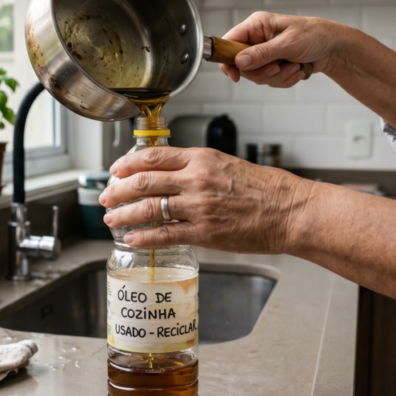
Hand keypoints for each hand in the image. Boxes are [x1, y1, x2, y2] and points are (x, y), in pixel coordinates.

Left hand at [99, 147, 312, 253]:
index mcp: (202, 158)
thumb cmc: (265, 189)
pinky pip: (165, 234)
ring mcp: (199, 207)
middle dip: (117, 191)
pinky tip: (132, 238)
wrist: (289, 210)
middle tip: (105, 197)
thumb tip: (170, 174)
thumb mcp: (227, 164)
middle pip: (143, 181)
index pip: (153, 156)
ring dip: (124, 214)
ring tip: (111, 220)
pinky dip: (144, 237)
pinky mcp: (204, 232)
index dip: (127, 164)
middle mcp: (196, 179)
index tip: (115, 170)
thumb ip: (197, 167)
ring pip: (149, 208)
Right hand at [219, 12, 344, 87]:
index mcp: (257, 26)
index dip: (228, 60)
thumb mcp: (288, 44)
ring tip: (294, 66)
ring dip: (278, 76)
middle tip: (278, 68)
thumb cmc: (315, 35)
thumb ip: (262, 54)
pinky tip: (297, 70)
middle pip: (242, 65)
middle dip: (263, 72)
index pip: (229, 42)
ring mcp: (266, 53)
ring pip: (258, 76)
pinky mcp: (274, 65)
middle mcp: (258, 39)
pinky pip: (270, 80)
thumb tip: (239, 61)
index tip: (235, 76)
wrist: (334, 48)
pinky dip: (285, 79)